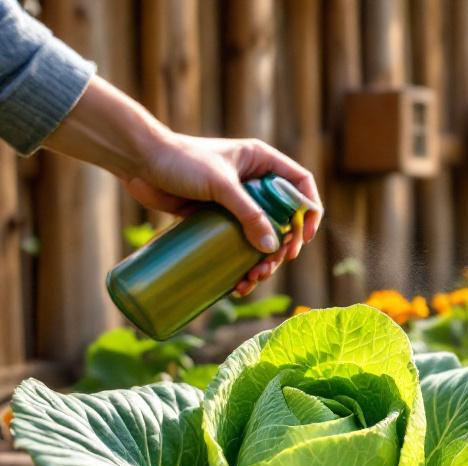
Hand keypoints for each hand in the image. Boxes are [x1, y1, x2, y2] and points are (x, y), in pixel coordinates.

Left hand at [43, 77, 323, 296]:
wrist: (138, 161)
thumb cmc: (180, 160)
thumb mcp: (220, 185)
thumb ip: (248, 213)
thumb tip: (270, 249)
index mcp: (262, 163)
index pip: (300, 185)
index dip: (309, 210)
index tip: (306, 236)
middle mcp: (253, 182)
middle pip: (284, 219)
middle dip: (282, 247)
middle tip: (274, 264)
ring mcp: (235, 202)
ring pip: (261, 237)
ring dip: (262, 262)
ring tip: (252, 279)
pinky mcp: (216, 219)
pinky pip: (236, 245)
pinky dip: (239, 265)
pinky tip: (237, 283)